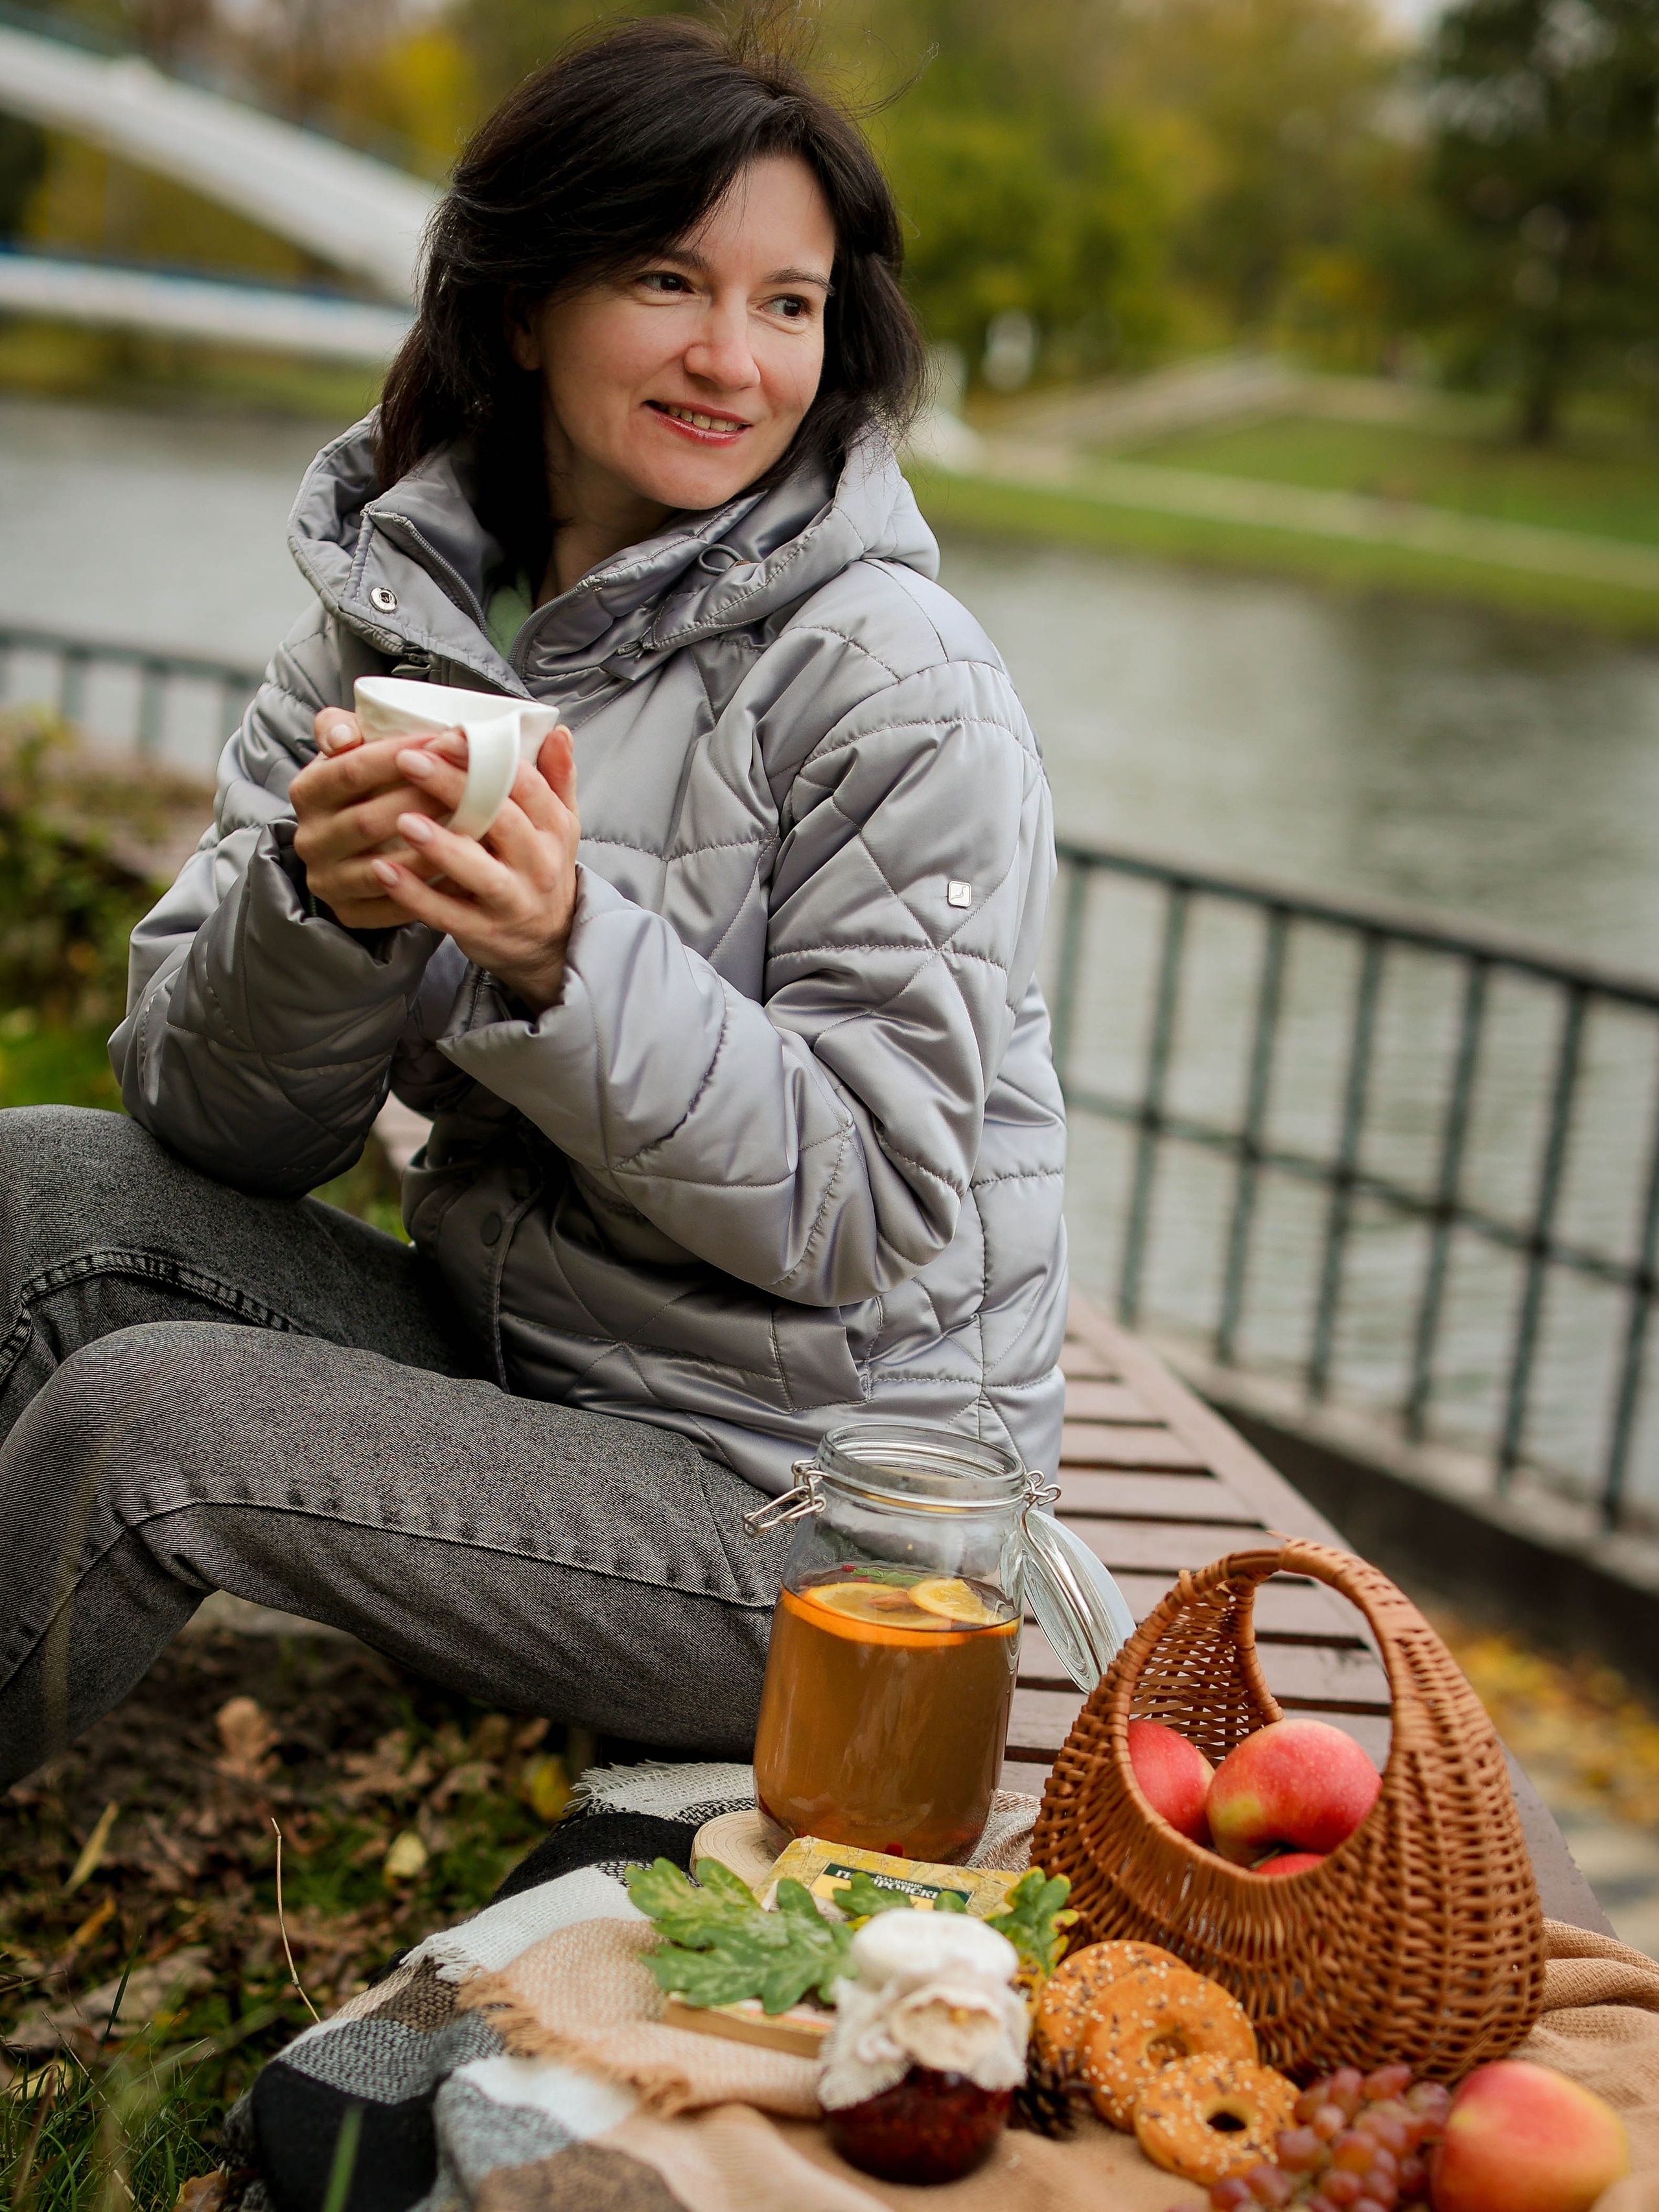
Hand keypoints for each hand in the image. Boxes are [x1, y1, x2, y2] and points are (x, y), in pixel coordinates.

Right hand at [291, 708, 453, 928]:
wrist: (352, 847)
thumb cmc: (363, 787)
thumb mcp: (348, 751)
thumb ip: (340, 728)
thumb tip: (342, 736)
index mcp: (307, 792)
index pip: (350, 771)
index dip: (397, 756)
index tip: (440, 743)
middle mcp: (310, 839)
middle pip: (368, 821)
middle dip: (421, 803)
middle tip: (468, 790)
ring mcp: (327, 880)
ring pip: (383, 867)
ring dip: (431, 849)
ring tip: (473, 830)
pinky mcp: (349, 913)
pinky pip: (394, 907)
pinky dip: (432, 890)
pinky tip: (466, 873)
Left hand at [367, 726, 579, 1013]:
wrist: (549, 943)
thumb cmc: (540, 869)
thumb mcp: (559, 824)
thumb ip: (555, 778)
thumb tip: (558, 731)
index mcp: (553, 828)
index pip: (525, 784)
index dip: (488, 757)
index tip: (448, 735)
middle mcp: (538, 863)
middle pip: (500, 819)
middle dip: (455, 788)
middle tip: (409, 761)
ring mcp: (512, 900)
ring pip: (479, 871)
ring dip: (440, 845)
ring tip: (403, 819)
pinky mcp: (484, 931)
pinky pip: (448, 913)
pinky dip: (415, 895)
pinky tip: (383, 872)